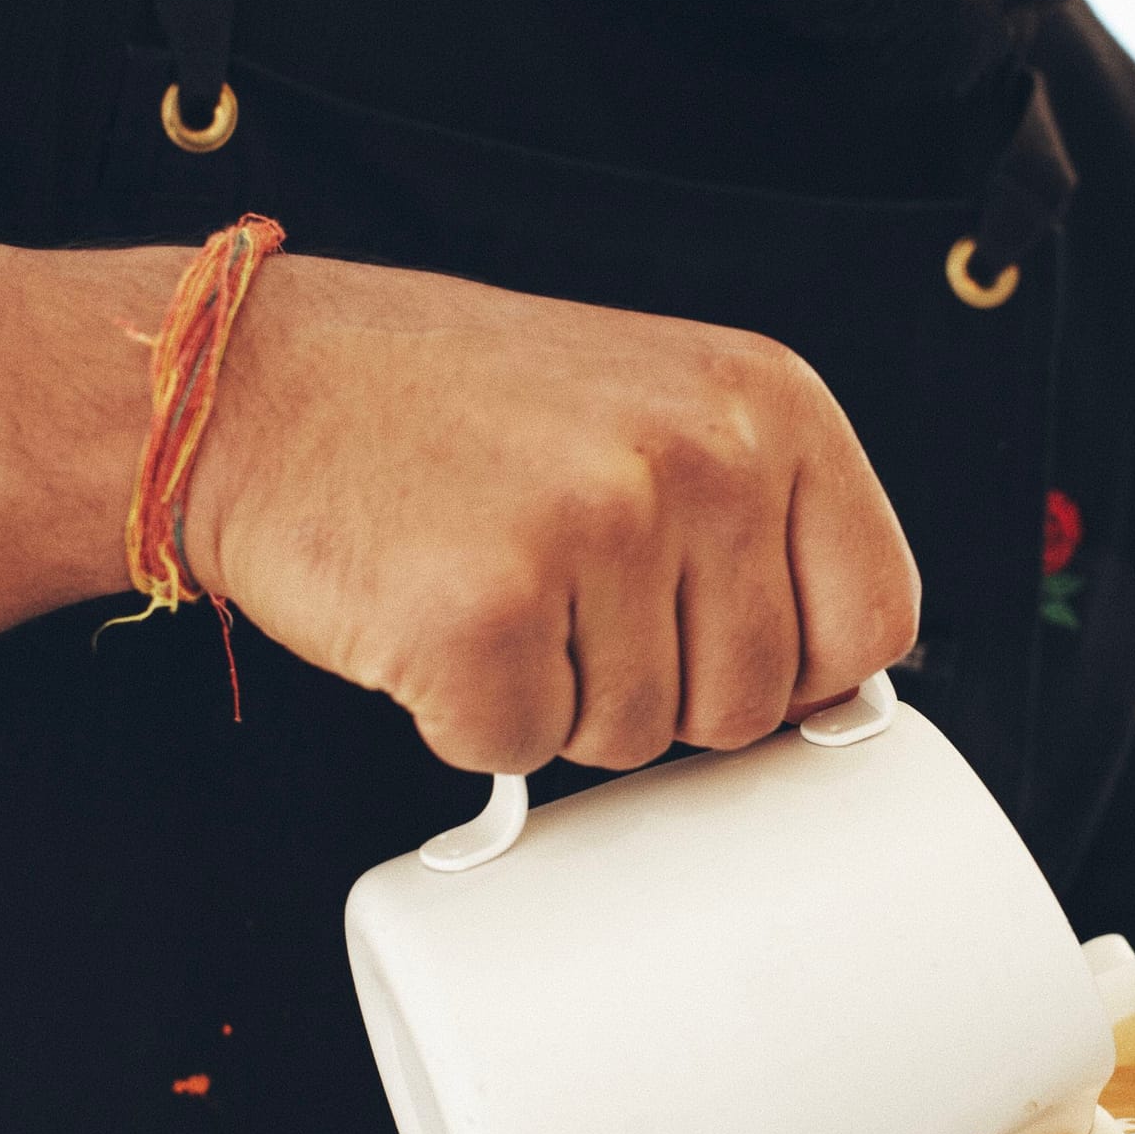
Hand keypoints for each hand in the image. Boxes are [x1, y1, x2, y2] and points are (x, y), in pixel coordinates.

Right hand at [185, 254, 918, 774]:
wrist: (259, 382)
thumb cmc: (451, 409)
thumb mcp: (652, 407)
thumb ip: (755, 515)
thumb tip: (836, 687)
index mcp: (768, 400)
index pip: (875, 618)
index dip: (801, 674)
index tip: (722, 656)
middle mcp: (703, 454)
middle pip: (751, 705)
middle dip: (654, 689)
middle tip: (560, 591)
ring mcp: (598, 527)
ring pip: (635, 739)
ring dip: (554, 698)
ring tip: (491, 578)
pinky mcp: (486, 612)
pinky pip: (518, 751)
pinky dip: (463, 715)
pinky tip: (430, 610)